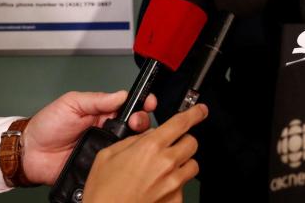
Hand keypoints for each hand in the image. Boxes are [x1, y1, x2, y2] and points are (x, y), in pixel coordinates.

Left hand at [22, 90, 156, 184]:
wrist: (29, 154)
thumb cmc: (47, 125)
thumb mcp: (72, 103)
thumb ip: (97, 99)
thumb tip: (122, 94)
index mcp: (103, 112)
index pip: (130, 106)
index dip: (143, 103)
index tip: (149, 102)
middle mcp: (108, 130)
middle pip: (136, 126)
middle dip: (142, 122)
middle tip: (135, 122)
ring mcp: (104, 149)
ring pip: (130, 146)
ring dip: (135, 142)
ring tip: (131, 139)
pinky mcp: (100, 167)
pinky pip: (117, 165)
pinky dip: (123, 162)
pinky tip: (123, 157)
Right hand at [83, 103, 206, 202]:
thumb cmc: (103, 192)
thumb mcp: (108, 155)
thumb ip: (133, 140)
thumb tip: (148, 135)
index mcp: (150, 147)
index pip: (182, 122)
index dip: (195, 113)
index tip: (200, 111)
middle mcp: (166, 163)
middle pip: (192, 142)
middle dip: (183, 141)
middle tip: (171, 147)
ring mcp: (173, 183)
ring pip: (192, 165)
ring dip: (182, 163)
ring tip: (164, 170)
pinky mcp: (175, 200)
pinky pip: (184, 186)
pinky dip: (175, 184)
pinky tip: (159, 187)